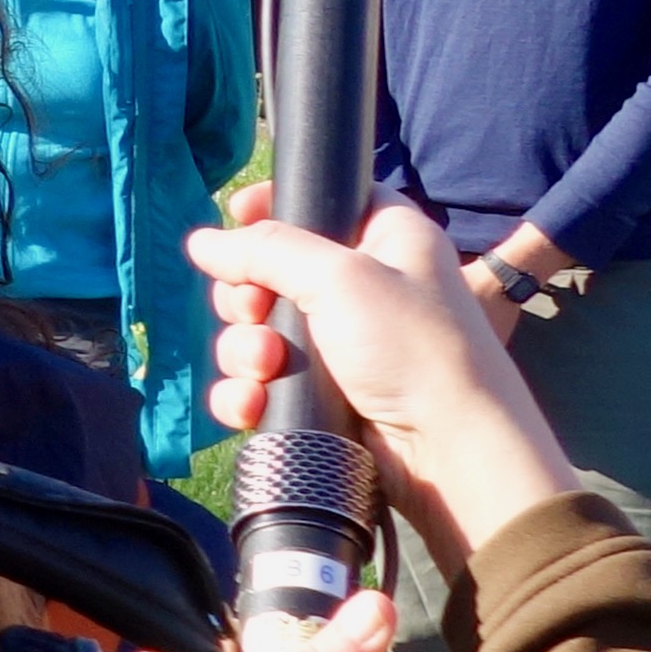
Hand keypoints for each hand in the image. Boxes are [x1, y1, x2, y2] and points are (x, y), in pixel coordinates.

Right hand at [192, 186, 580, 584]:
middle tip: (254, 313)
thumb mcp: (340, 277)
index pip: (326, 199)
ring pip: (258, 330)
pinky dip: (247, 392)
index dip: (278, 205)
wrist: (449, 452)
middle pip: (273, 270)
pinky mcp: (322, 395)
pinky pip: (260, 382)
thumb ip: (265, 250)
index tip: (236, 213)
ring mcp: (341, 345)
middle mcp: (365, 287)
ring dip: (245, 351)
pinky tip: (250, 405)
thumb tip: (201, 240)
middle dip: (248, 297)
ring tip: (263, 369)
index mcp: (388, 240)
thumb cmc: (411, 347)